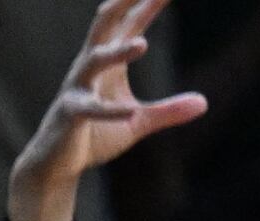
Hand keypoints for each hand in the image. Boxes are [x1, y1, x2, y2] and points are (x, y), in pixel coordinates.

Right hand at [8, 0, 206, 220]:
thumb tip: (204, 103)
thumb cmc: (94, 136)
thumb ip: (168, 111)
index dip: (148, 4)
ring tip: (142, 45)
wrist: (55, 165)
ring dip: (116, 52)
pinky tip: (130, 111)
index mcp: (108, 63)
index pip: (131, 25)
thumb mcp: (137, 122)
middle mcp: (90, 67)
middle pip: (105, 25)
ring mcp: (77, 88)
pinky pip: (89, 109)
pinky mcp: (69, 114)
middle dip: (123, 5)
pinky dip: (110, 110)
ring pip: (94, 61)